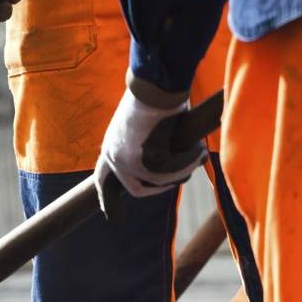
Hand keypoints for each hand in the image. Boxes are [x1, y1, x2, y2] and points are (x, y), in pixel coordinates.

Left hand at [97, 84, 203, 210]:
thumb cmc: (156, 96)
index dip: (108, 199)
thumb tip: (171, 160)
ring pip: (160, 180)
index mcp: (111, 146)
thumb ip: (149, 146)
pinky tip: (199, 150)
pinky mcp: (144, 161)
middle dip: (161, 187)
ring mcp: (126, 161)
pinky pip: (171, 172)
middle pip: (136, 189)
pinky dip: (189, 161)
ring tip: (198, 152)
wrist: (156, 84)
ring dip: (183, 168)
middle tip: (183, 174)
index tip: (112, 216)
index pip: (102, 180)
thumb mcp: (147, 125)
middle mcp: (113, 156)